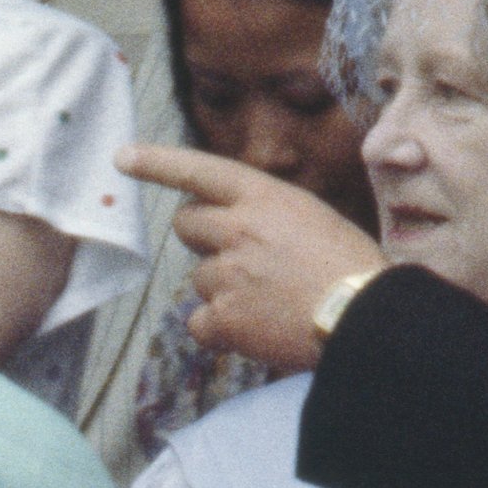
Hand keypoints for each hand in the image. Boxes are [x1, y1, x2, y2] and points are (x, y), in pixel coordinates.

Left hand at [122, 144, 384, 371]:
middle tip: (241, 258)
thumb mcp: (312, 218)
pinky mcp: (223, 317)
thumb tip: (234, 233)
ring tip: (269, 300)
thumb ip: (266, 216)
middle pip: (186, 226)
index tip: (123, 157)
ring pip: (199, 278)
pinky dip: (220, 330)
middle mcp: (238, 229)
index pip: (200, 171)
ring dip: (223, 289)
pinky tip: (254, 329)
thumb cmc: (350, 268)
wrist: (364, 317)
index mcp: (264, 198)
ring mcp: (227, 273)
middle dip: (203, 239)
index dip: (157, 163)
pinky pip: (199, 322)